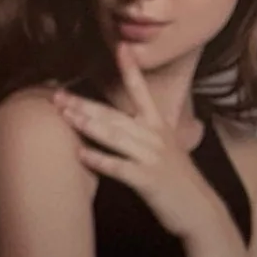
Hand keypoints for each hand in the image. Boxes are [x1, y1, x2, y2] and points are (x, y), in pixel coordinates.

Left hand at [53, 43, 233, 244]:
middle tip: (58, 96)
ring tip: (64, 116)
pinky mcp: (147, 179)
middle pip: (115, 115)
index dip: (130, 69)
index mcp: (158, 126)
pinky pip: (118, 167)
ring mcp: (151, 157)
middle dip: (85, 104)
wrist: (198, 209)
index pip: (141, 92)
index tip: (120, 47)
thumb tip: (119, 127)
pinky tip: (80, 155)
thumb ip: (142, 136)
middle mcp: (155, 136)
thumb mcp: (163, 151)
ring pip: (115, 136)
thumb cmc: (175, 182)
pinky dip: (99, 160)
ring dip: (87, 125)